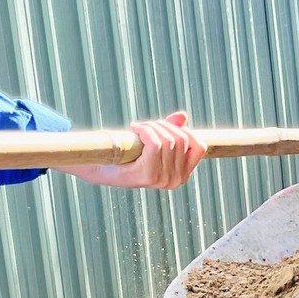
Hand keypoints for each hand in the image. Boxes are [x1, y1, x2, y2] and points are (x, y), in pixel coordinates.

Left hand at [63, 112, 204, 189]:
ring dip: (151, 126)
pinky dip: (144, 130)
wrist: (98, 166)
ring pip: (167, 139)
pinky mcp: (148, 174)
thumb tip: (182, 116)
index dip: (186, 131)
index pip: (200, 146)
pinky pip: (155, 142)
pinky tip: (134, 129)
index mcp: (182, 176)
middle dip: (164, 125)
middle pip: (182, 139)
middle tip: (146, 125)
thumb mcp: (154, 141)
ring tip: (139, 128)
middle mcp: (176, 181)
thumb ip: (171, 130)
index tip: (167, 126)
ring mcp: (162, 179)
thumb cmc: (127, 154)